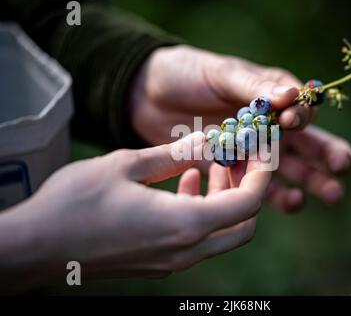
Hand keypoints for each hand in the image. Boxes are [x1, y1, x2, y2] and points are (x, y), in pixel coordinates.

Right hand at [0, 133, 270, 288]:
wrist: (36, 247)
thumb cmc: (76, 203)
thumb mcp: (127, 164)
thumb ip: (174, 152)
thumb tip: (208, 138)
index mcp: (185, 224)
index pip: (249, 203)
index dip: (262, 175)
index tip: (262, 152)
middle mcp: (186, 249)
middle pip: (243, 225)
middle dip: (247, 190)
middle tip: (235, 160)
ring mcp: (172, 262)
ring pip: (221, 234)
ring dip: (224, 201)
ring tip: (204, 168)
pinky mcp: (158, 264)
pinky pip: (197, 241)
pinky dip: (203, 213)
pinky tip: (180, 186)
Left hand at [130, 45, 350, 212]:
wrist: (148, 95)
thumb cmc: (187, 74)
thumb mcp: (220, 73)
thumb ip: (253, 86)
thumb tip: (292, 94)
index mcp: (270, 96)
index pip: (299, 108)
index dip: (302, 116)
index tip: (292, 120)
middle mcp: (269, 126)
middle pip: (306, 143)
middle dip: (327, 156)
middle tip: (342, 168)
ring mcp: (253, 151)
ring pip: (291, 169)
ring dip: (311, 182)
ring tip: (330, 194)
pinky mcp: (234, 170)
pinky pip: (259, 187)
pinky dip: (276, 196)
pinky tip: (292, 202)